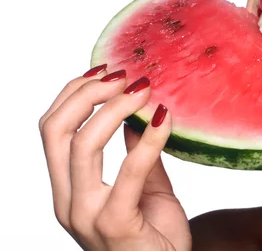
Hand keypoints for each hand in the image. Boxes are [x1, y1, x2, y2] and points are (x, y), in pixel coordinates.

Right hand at [39, 66, 191, 250]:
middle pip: (56, 131)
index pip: (52, 129)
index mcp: (69, 189)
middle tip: (124, 74)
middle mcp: (68, 200)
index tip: (105, 70)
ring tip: (145, 90)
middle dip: (87, 93)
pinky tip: (167, 119)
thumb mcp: (144, 187)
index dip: (73, 93)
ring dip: (115, 108)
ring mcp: (87, 214)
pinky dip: (149, 139)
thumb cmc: (154, 235)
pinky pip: (130, 171)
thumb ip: (136, 153)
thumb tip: (135, 114)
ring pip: (82, 145)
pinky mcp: (116, 224)